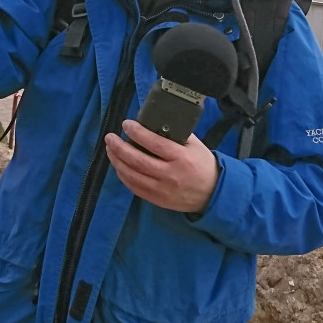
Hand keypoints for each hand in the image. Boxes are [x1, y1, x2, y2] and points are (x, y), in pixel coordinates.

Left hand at [105, 120, 219, 213]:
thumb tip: (155, 122)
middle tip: (110, 137)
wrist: (213, 194)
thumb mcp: (195, 145)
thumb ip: (176, 134)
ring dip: (117, 161)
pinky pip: (134, 188)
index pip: (154, 143)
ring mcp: (162, 189)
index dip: (137, 132)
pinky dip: (123, 176)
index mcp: (181, 157)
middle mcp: (170, 174)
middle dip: (119, 147)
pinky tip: (118, 166)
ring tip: (110, 149)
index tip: (126, 124)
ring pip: (132, 175)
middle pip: (138, 160)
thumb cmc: (203, 165)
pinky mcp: (157, 200)